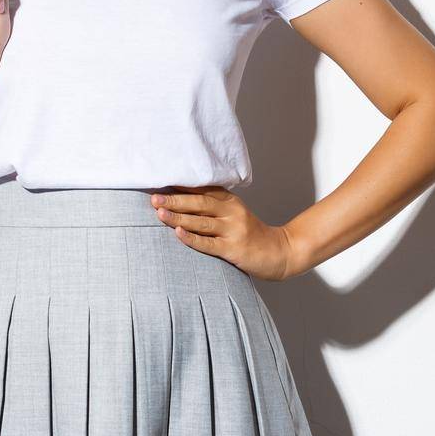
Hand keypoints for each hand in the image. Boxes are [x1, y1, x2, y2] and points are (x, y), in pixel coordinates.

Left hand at [150, 186, 300, 281]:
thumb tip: (179, 200)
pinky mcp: (234, 249)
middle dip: (174, 200)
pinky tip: (178, 234)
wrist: (280, 253)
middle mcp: (232, 211)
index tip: (160, 183)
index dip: (180, 186)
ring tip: (159, 213)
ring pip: (201, 221)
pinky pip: (209, 243)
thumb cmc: (251, 234)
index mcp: (230, 200)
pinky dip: (192, 238)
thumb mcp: (235, 213)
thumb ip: (214, 206)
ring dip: (178, 217)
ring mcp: (233, 230)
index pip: (202, 189)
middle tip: (154, 198)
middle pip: (199, 202)